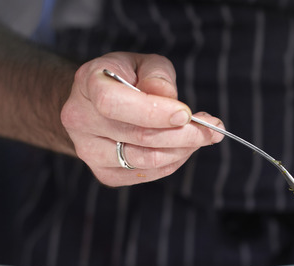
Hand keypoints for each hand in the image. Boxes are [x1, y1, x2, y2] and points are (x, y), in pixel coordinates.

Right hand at [60, 52, 223, 185]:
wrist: (95, 104)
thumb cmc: (125, 79)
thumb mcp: (142, 63)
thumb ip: (157, 76)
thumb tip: (168, 96)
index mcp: (87, 83)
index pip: (114, 103)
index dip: (153, 112)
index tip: (186, 114)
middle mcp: (80, 120)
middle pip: (138, 136)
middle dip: (184, 134)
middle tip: (212, 128)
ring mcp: (88, 151)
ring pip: (146, 160)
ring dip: (183, 150)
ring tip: (202, 136)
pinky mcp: (104, 173)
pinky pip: (146, 174)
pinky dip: (172, 162)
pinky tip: (182, 147)